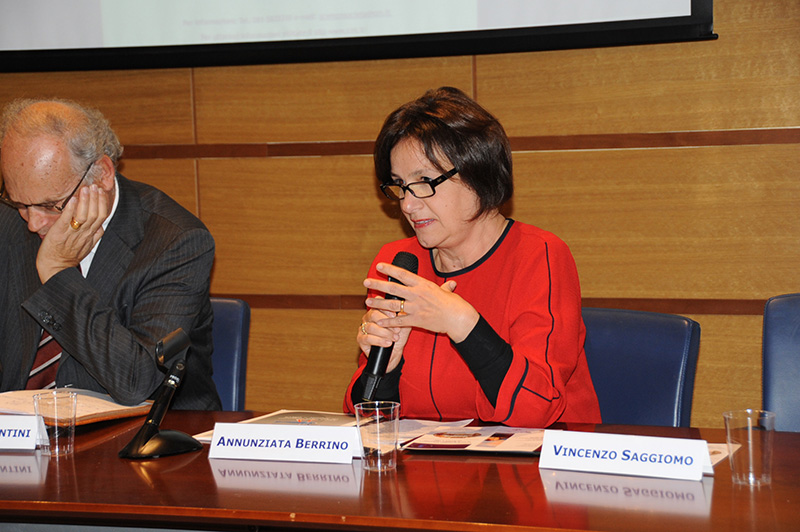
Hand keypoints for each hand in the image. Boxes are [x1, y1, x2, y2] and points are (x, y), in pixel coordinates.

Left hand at [37, 184, 108, 282]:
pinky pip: (67, 220)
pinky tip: (73, 199)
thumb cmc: (69, 257)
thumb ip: (95, 236)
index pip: (102, 217)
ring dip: (86, 201)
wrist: (56, 268)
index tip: (101, 191)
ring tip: (86, 189)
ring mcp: (72, 234)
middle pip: (95, 214)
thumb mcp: (87, 247)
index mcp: (91, 235)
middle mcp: (84, 234)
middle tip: (95, 186)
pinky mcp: (59, 234)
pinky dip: (71, 209)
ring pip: (84, 216)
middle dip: (96, 199)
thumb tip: (102, 227)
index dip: (103, 203)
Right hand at [356, 301, 408, 372]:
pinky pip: (367, 338)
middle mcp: (368, 318)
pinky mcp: (360, 339)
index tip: (394, 315)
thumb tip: (405, 309)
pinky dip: (379, 341)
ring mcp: (363, 328)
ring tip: (394, 338)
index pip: (378, 304)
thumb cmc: (398, 338)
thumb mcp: (404, 326)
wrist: (393, 354)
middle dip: (386, 322)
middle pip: (372, 314)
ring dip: (384, 333)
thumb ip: (404, 317)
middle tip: (397, 330)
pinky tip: (387, 343)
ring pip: (370, 327)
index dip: (386, 309)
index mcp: (377, 311)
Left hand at [363, 262, 479, 343]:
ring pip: (392, 305)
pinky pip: (398, 322)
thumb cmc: (454, 305)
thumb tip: (451, 283)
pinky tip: (379, 322)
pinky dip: (388, 322)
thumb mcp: (447, 292)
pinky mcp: (416, 320)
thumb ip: (445, 288)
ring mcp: (415, 308)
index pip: (402, 274)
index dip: (389, 269)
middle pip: (392, 288)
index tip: (379, 266)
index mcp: (422, 284)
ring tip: (367, 302)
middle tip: (365, 282)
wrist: (458, 318)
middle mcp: (416, 294)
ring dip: (378, 303)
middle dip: (377, 285)